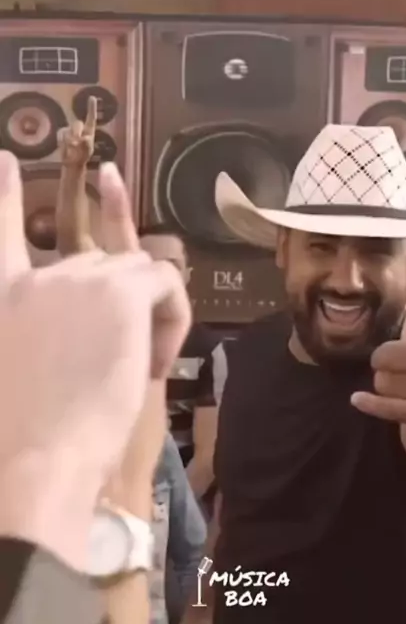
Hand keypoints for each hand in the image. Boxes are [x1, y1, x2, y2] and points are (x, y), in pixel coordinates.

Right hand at [0, 151, 190, 568]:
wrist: (37, 463)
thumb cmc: (29, 442)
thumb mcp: (29, 376)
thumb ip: (52, 337)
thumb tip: (92, 334)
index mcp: (6, 297)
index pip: (5, 236)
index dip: (6, 199)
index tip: (7, 161)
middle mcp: (37, 279)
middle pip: (104, 264)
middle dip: (128, 306)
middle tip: (131, 362)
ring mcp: (77, 278)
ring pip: (139, 273)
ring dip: (150, 316)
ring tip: (138, 367)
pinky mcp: (117, 289)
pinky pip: (166, 283)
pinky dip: (171, 320)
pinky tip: (151, 360)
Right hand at [57, 95, 96, 166]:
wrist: (72, 163)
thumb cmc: (82, 157)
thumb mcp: (87, 152)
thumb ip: (86, 145)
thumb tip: (84, 138)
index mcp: (89, 131)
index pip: (91, 118)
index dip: (91, 108)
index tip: (92, 97)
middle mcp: (80, 128)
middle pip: (77, 124)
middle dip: (76, 133)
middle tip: (75, 144)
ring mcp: (70, 130)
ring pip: (68, 130)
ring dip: (69, 140)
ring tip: (72, 149)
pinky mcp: (62, 134)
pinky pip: (61, 133)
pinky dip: (62, 141)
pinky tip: (64, 147)